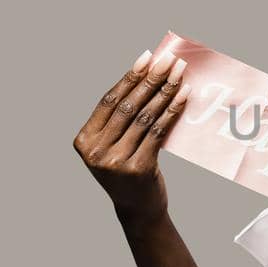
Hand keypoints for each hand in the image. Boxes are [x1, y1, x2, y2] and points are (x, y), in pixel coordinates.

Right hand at [74, 48, 189, 221]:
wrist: (138, 209)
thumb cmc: (128, 170)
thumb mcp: (115, 145)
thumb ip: (122, 119)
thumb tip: (149, 74)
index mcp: (84, 141)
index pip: (109, 101)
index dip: (129, 77)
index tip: (147, 57)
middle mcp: (96, 152)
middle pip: (128, 106)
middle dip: (151, 79)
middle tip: (168, 60)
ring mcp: (115, 162)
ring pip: (144, 117)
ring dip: (165, 91)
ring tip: (179, 73)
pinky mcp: (137, 168)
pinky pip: (157, 131)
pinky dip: (172, 110)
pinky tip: (183, 95)